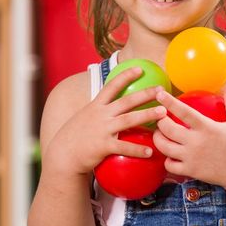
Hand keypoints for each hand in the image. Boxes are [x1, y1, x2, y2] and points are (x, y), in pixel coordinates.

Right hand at [46, 67, 167, 176]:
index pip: (112, 86)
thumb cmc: (76, 136)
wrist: (62, 156)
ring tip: (163, 113)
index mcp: (96, 106)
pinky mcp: (103, 146)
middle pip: (127, 101)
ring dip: (147, 115)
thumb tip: (115, 104)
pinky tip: (151, 151)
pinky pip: (124, 147)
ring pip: (129, 120)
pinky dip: (138, 149)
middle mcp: (100, 115)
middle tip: (162, 90)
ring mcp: (102, 130)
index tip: (140, 68)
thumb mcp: (85, 117)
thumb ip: (100, 110)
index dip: (126, 76)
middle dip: (145, 93)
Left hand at [153, 85, 225, 187]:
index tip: (160, 95)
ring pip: (164, 147)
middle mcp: (196, 142)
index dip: (169, 102)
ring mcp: (191, 157)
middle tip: (159, 118)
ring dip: (158, 139)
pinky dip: (167, 160)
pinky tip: (170, 155)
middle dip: (159, 121)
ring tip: (160, 134)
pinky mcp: (190, 171)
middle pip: (167, 129)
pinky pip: (169, 165)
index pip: (184, 112)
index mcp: (207, 127)